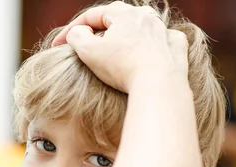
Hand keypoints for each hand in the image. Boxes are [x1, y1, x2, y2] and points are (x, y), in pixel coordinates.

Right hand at [52, 1, 188, 92]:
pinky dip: (154, 45)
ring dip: (128, 35)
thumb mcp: (89, 52)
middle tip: (86, 41)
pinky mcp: (176, 49)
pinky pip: (164, 42)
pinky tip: (150, 52)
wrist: (159, 84)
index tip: (58, 46)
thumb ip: (77, 37)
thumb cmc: (122, 68)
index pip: (92, 15)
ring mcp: (164, 32)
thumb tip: (77, 32)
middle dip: (99, 29)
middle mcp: (146, 17)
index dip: (71, 29)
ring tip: (117, 47)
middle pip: (118, 18)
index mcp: (124, 14)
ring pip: (142, 27)